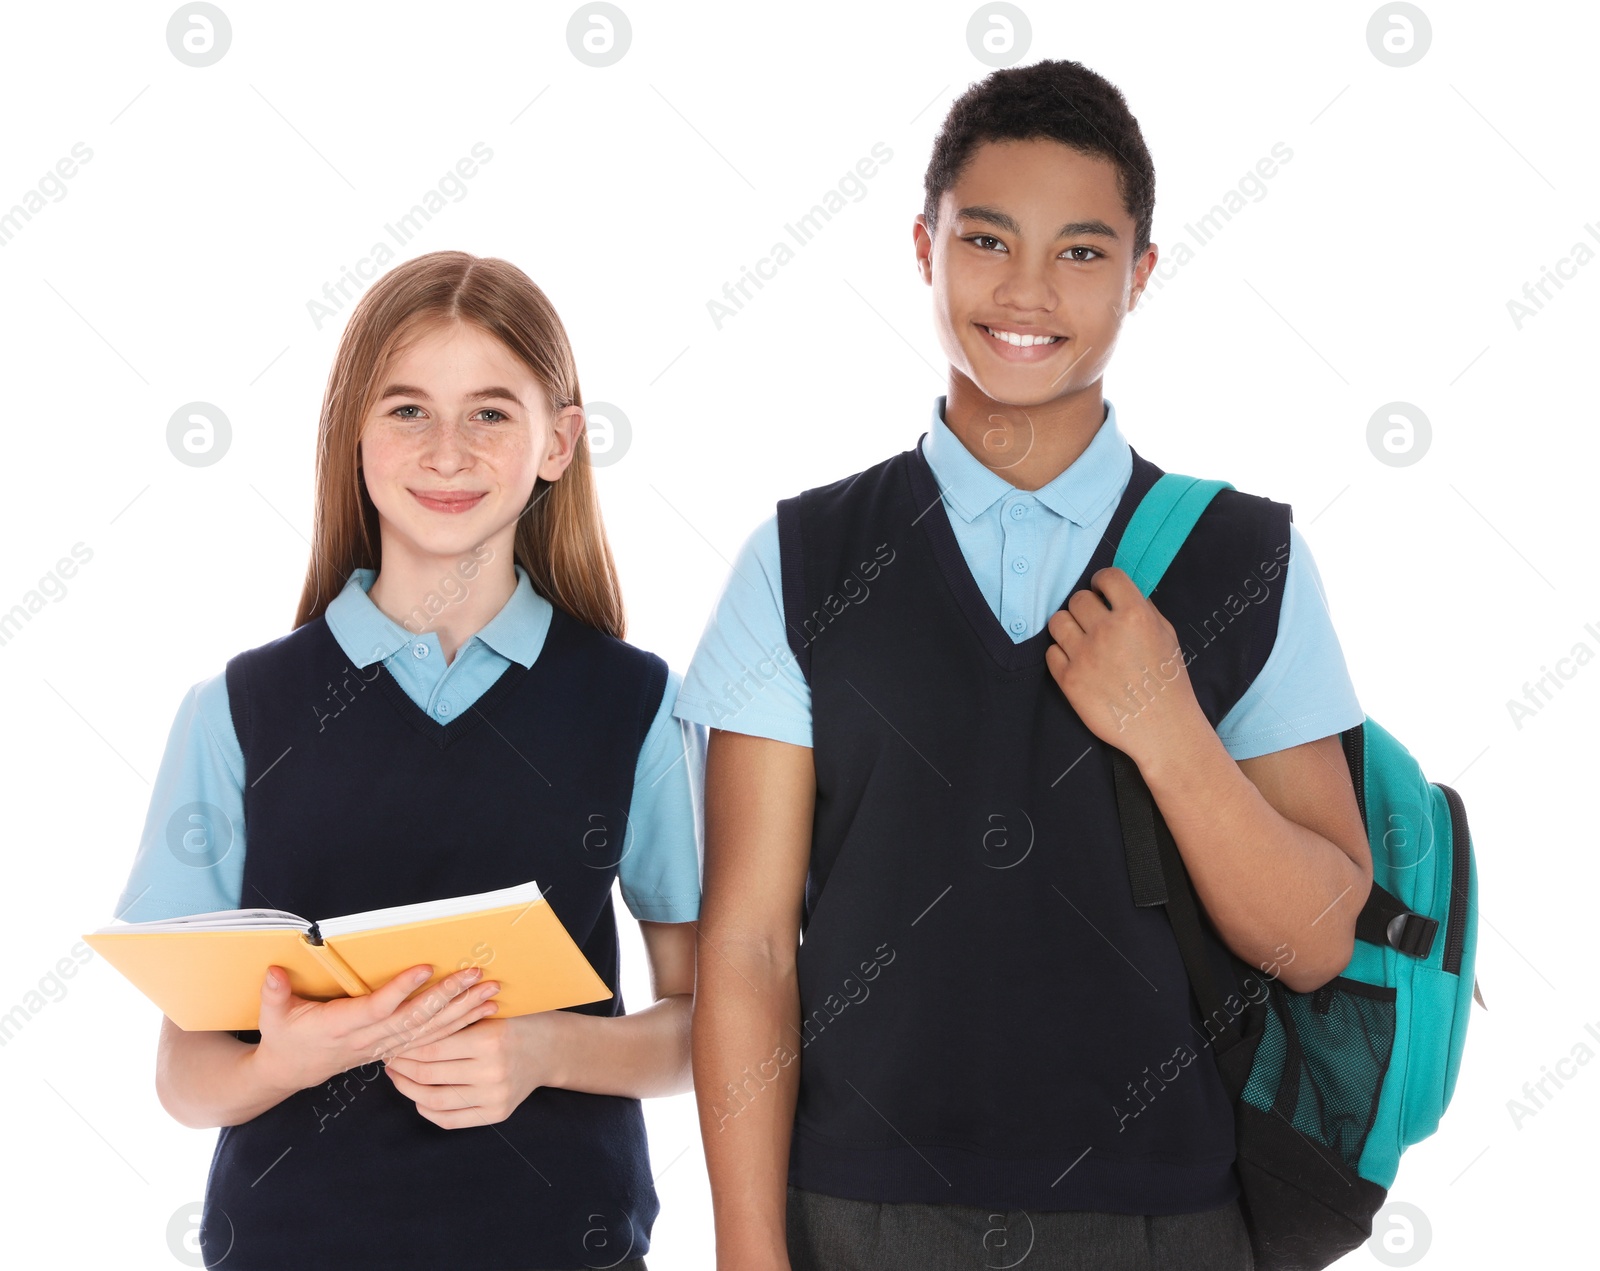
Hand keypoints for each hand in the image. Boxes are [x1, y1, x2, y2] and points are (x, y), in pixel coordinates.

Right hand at [251, 962, 501, 1096]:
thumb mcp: (273, 1016)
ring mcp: (383, 1046)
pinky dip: (459, 1026)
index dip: (401, 990)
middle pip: (414, 1018)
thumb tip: (274, 972)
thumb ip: (275, 994)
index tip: (426, 967)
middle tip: (475, 974)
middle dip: (447, 995)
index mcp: (340, 1026)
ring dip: (462, 1011)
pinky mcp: (394, 1049)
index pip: (377, 1009)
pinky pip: (432, 1039)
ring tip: (491, 992)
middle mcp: (368, 1038)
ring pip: (429, 1030)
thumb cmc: (285, 1036)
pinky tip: (483, 1012)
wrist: (292, 1071)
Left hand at [384, 1010, 561, 1127]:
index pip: (431, 1048)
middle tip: (387, 1058)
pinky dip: (428, 1110)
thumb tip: (402, 1031)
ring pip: (435, 1101)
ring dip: (409, 1091)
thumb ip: (451, 1021)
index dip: (405, 1047)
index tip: (390, 1041)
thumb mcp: (486, 1013)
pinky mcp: (497, 1113)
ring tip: (398, 1078)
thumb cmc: (513, 1023)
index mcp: (490, 1039)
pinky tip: (419, 1099)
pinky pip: (451, 1119)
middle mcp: (493, 1071)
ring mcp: (495, 1095)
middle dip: (401, 1067)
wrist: (549, 1048)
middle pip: (429, 1075)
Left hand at [1044, 566, 1204, 766]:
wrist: (1161, 728)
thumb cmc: (1168, 681)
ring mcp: (1084, 655)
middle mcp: (1107, 630)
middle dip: (1086, 607)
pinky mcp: (1068, 679)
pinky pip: (1051, 652)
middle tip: (1094, 622)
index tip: (1102, 591)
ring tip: (1081, 639)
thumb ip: (1143, 609)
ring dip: (1069, 627)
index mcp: (1135, 615)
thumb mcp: (1167, 636)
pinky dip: (1062, 655)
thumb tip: (1118, 594)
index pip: (1107, 577)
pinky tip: (1077, 662)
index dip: (1102, 581)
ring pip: (1057, 621)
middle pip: (1077, 599)